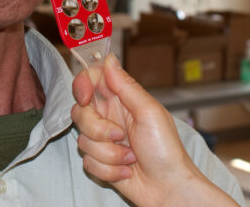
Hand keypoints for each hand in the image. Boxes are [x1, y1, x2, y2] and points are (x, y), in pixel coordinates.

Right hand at [72, 55, 237, 206]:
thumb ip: (126, 86)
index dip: (82, 85)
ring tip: (130, 157)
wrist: (169, 189)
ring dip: (109, 153)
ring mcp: (103, 140)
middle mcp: (109, 117)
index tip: (85, 98)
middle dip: (97, 128)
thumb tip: (109, 59)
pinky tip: (126, 171)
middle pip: (80, 111)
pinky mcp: (100, 162)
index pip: (91, 80)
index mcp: (122, 99)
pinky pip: (87, 162)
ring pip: (83, 140)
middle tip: (119, 135)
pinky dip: (108, 169)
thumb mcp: (149, 112)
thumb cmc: (167, 151)